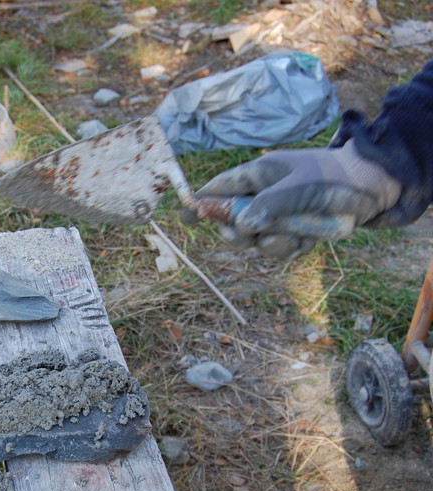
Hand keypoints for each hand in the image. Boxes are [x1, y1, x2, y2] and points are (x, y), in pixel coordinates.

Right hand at [195, 140, 401, 258]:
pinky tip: (308, 237)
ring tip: (295, 232)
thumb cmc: (330, 176)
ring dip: (273, 242)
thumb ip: (268, 205)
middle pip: (232, 223)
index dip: (200, 203)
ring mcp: (276, 216)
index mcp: (257, 176)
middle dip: (239, 233)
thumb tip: (241, 226)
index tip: (185, 217)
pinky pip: (279, 250)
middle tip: (249, 234)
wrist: (369, 188)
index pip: (218, 189)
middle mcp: (262, 197)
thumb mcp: (298, 187)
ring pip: (256, 241)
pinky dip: (292, 247)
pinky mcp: (292, 233)